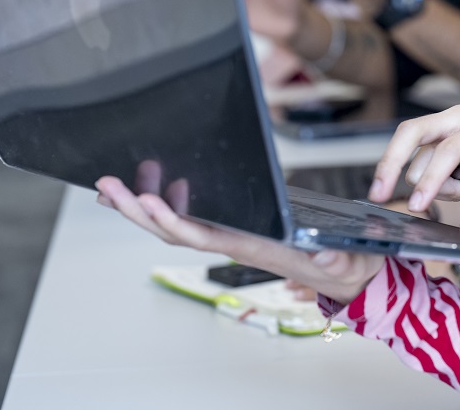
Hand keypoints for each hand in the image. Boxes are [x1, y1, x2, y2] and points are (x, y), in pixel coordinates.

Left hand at [94, 176, 384, 304]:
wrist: (350, 273)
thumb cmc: (345, 263)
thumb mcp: (346, 260)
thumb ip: (337, 258)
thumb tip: (328, 255)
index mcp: (255, 247)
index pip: (204, 236)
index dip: (173, 220)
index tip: (148, 201)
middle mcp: (236, 242)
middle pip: (176, 230)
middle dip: (139, 210)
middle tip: (109, 185)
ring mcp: (232, 235)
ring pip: (178, 224)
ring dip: (142, 207)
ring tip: (113, 186)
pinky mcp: (236, 227)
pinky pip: (192, 217)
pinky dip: (166, 203)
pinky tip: (153, 187)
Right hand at [368, 106, 459, 233]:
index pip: (447, 151)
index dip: (430, 180)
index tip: (417, 206)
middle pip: (411, 133)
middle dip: (392, 164)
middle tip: (378, 195)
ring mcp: (445, 126)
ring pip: (416, 161)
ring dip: (435, 187)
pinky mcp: (435, 138)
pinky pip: (417, 165)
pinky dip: (429, 183)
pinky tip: (456, 185)